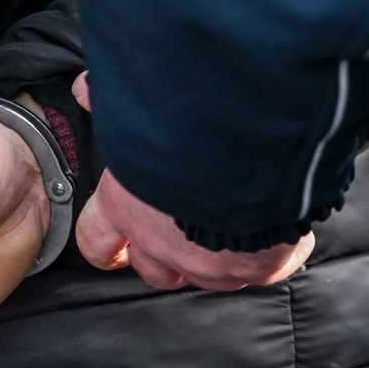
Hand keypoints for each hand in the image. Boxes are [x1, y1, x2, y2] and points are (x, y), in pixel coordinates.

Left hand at [71, 72, 313, 289]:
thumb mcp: (137, 103)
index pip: (97, 244)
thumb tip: (86, 91)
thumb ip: (111, 101)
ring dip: (217, 256)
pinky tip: (282, 228)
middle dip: (164, 255)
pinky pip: (265, 269)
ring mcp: (211, 262)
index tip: (115, 246)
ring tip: (238, 224)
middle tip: (184, 230)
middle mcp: (163, 244)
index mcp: (125, 207)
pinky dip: (274, 252)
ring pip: (207, 276)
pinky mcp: (259, 266)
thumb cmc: (192, 119)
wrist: (258, 134)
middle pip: (153, 271)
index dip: (106, 247)